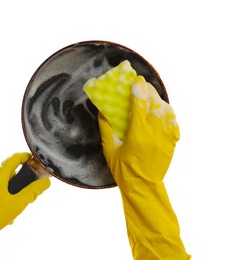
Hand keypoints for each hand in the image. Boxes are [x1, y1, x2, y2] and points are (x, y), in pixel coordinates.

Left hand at [0, 152, 49, 259]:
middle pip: (8, 172)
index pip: (14, 158)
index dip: (26, 157)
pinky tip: (5, 212)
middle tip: (28, 190)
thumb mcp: (19, 203)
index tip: (34, 160)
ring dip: (11, 191)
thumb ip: (33, 191)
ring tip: (16, 206)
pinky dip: (1, 197)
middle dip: (20, 180)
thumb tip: (45, 182)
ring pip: (0, 183)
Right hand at [98, 82, 189, 258]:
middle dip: (149, 91)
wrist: (142, 187)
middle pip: (155, 105)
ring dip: (159, 101)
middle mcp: (154, 134)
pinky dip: (169, 114)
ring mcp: (165, 139)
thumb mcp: (110, 149)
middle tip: (143, 84)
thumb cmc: (123, 169)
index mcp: (137, 135)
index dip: (139, 90)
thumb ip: (106, 129)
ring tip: (152, 96)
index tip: (137, 80)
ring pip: (167, 113)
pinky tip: (164, 110)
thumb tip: (103, 112)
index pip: (140, 106)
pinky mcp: (171, 144)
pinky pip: (174, 124)